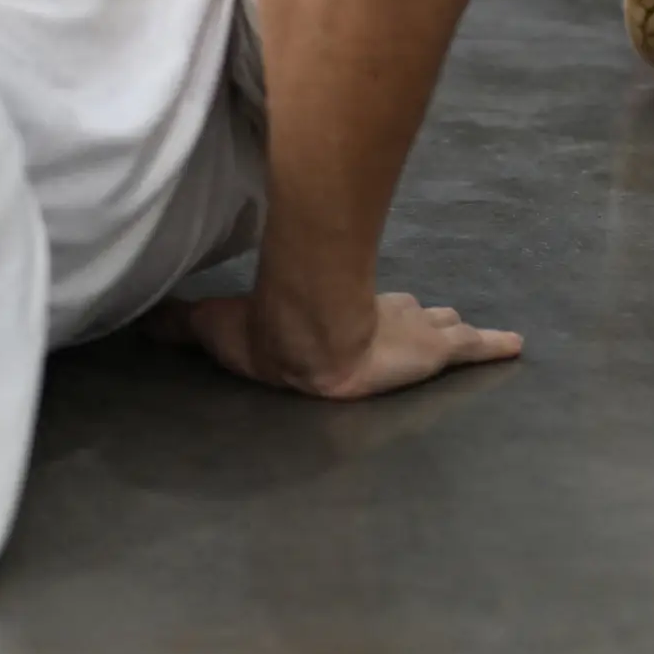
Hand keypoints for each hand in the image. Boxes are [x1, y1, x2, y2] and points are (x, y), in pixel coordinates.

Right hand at [151, 289, 523, 399]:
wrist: (308, 343)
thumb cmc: (267, 336)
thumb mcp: (216, 331)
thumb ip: (184, 325)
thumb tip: (137, 318)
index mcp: (332, 312)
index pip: (355, 304)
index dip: (367, 307)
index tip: (377, 304)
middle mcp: (377, 313)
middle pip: (403, 311)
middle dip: (411, 315)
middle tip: (423, 313)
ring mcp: (412, 330)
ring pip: (435, 325)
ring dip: (444, 329)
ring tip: (462, 328)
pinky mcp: (436, 349)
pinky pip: (474, 348)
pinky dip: (494, 346)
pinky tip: (517, 346)